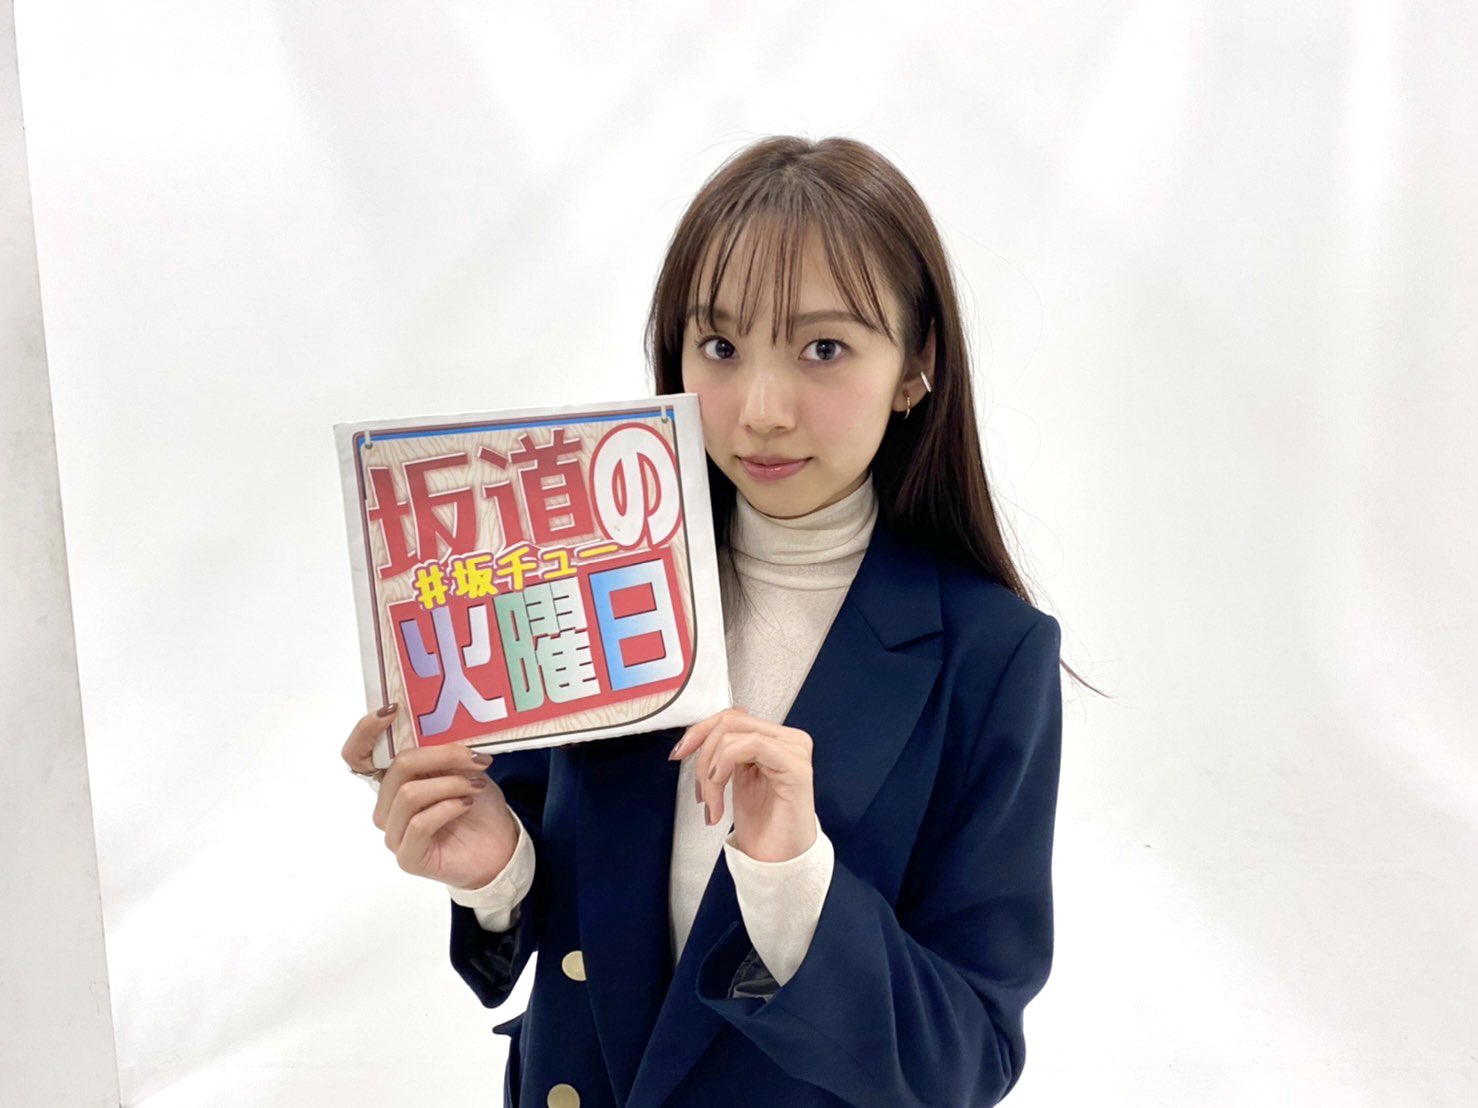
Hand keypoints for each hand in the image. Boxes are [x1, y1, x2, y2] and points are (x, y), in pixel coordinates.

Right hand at [341, 707, 519, 889]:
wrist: (499, 846)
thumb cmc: (478, 805)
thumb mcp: (461, 768)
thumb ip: (442, 751)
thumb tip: (444, 724)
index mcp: (394, 781)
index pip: (356, 755)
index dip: (365, 731)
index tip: (392, 711)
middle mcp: (387, 807)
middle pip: (397, 768)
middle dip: (441, 756)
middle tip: (475, 758)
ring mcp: (394, 834)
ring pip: (409, 795)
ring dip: (449, 784)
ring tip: (476, 785)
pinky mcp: (408, 857)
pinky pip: (419, 824)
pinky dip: (448, 808)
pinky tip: (467, 804)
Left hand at [669, 707, 816, 862]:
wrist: (777, 863)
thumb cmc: (762, 827)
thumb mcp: (735, 779)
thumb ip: (726, 752)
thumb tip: (699, 734)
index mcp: (776, 740)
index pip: (732, 717)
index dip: (700, 731)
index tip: (680, 752)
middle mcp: (789, 740)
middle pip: (729, 722)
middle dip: (702, 756)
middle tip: (699, 791)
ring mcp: (795, 751)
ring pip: (734, 734)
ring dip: (710, 771)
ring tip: (711, 803)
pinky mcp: (796, 767)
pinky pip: (751, 745)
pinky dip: (724, 767)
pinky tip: (720, 795)